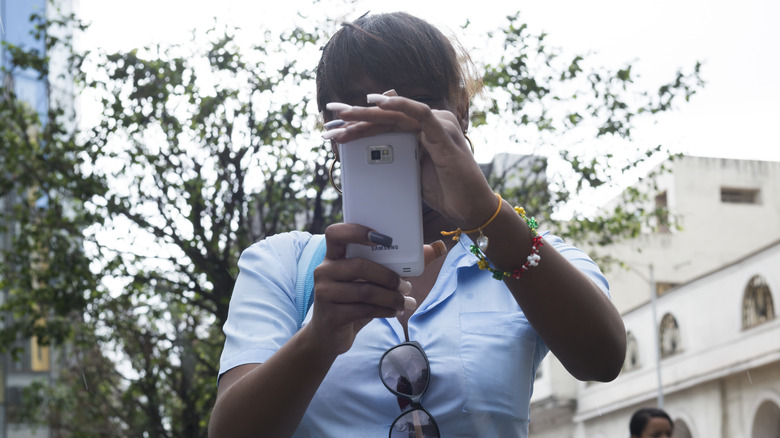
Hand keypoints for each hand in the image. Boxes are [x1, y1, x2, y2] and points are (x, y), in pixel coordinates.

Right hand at [307, 223, 447, 355]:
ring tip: (406, 301)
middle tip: (407, 285)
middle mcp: (324, 271)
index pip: (336, 234)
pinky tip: (395, 311)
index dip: (356, 231)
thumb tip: (436, 248)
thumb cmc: (352, 301)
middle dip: (389, 275)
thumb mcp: (369, 281)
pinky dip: (386, 310)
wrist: (328, 335)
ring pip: (366, 290)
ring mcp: (325, 293)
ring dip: (392, 296)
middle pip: (360, 265)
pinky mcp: (332, 315)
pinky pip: (365, 309)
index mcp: (333, 257)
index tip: (383, 238)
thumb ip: (397, 264)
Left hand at [324, 94, 496, 228]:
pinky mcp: (445, 134)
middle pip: (387, 116)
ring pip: (396, 114)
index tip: (333, 127)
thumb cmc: (445, 192)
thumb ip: (393, 157)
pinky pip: (420, 114)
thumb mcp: (411, 174)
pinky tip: (377, 103)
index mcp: (423, 130)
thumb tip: (368, 148)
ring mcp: (439, 126)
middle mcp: (431, 123)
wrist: (471, 210)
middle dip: (355, 116)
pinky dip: (399, 106)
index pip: (385, 123)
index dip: (358, 123)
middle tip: (330, 113)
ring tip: (342, 114)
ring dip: (367, 113)